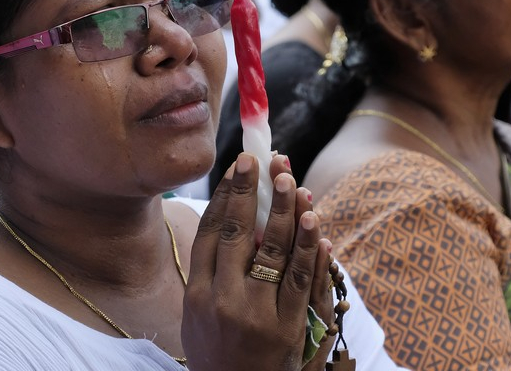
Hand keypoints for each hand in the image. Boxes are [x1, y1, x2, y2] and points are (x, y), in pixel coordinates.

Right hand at [182, 153, 334, 369]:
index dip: (226, 195)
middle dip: (251, 192)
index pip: (211, 232)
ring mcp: (256, 313)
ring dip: (284, 212)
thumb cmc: (217, 352)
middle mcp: (223, 300)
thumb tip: (226, 219)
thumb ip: (209, 273)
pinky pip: (301, 279)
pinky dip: (309, 248)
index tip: (239, 165)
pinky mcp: (288, 327)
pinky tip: (314, 222)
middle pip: (238, 233)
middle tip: (262, 159)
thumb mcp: (197, 315)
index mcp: (197, 294)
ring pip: (273, 251)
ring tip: (291, 181)